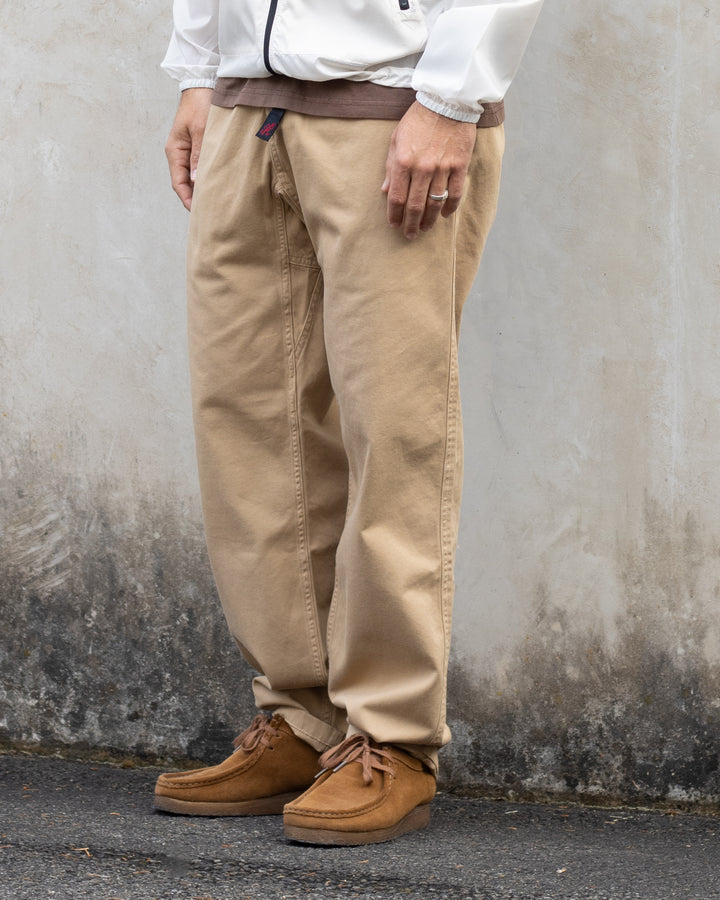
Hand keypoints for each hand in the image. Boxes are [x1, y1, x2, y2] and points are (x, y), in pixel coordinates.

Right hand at [165, 87, 212, 210]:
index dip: (187, 200)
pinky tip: (216, 184)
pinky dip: (205, 178)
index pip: (178, 183)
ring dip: (201, 189)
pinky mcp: (197, 146)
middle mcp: (179, 153)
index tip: (199, 213)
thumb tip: (195, 180)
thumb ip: (199, 155)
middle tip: (209, 214)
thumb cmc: (201, 103)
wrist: (204, 83)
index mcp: (175, 150)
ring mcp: (187, 150)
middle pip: (184, 183)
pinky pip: (199, 167)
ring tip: (214, 203)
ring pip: (192, 176)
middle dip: (194, 198)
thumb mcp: (201, 129)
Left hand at [382, 101, 476, 239]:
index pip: (396, 197)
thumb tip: (385, 190)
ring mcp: (442, 168)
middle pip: (415, 206)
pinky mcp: (459, 165)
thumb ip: (390, 166)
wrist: (446, 101)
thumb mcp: (396, 139)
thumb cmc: (418, 119)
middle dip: (411, 224)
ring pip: (435, 203)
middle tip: (410, 235)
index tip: (394, 224)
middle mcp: (422, 168)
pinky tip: (444, 215)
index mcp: (403, 161)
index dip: (394, 215)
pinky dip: (449, 207)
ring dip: (429, 220)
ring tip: (425, 228)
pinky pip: (455, 193)